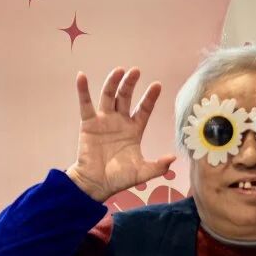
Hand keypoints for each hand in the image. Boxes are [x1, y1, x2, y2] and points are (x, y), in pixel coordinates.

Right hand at [66, 67, 174, 202]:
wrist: (96, 184)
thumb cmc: (118, 179)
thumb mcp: (142, 173)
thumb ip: (158, 166)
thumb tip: (173, 158)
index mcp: (134, 130)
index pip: (144, 109)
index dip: (150, 97)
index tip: (157, 85)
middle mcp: (119, 121)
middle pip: (126, 97)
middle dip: (130, 84)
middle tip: (136, 71)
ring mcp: (103, 120)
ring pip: (108, 96)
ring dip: (113, 82)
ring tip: (119, 70)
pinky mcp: (88, 123)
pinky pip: (85, 104)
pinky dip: (83, 90)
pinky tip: (82, 76)